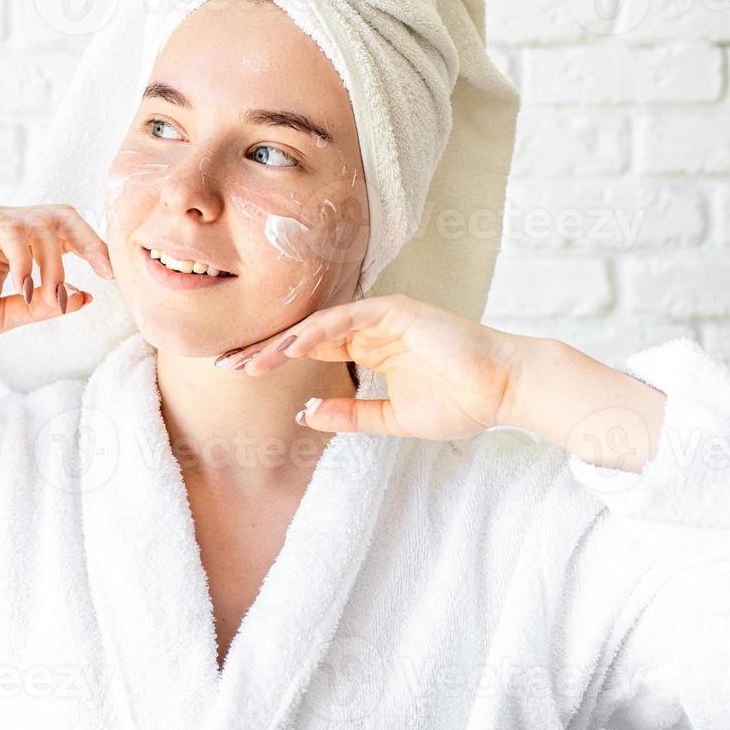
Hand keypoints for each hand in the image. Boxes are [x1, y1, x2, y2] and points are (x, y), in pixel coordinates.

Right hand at [0, 202, 114, 344]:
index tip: (112, 278)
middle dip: (90, 241)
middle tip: (104, 271)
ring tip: (47, 296)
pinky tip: (22, 286)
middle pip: (62, 216)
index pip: (66, 234)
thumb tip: (84, 297)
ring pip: (40, 223)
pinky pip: (9, 228)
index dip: (94, 250)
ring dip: (54, 262)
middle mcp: (4, 227)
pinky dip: (25, 256)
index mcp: (16, 247)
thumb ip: (39, 307)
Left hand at [220, 294, 534, 439]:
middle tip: (226, 364)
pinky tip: (289, 348)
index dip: (272, 360)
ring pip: (319, 325)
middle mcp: (369, 327)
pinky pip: (347, 318)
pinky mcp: (396, 310)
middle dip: (264, 349)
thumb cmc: (460, 402)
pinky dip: (316, 331)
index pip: (309, 349)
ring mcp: (382, 316)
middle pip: (304, 333)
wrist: (504, 390)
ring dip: (282, 343)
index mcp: (368, 347)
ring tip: (249, 362)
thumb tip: (305, 414)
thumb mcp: (392, 419)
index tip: (238, 373)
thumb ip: (350, 414)